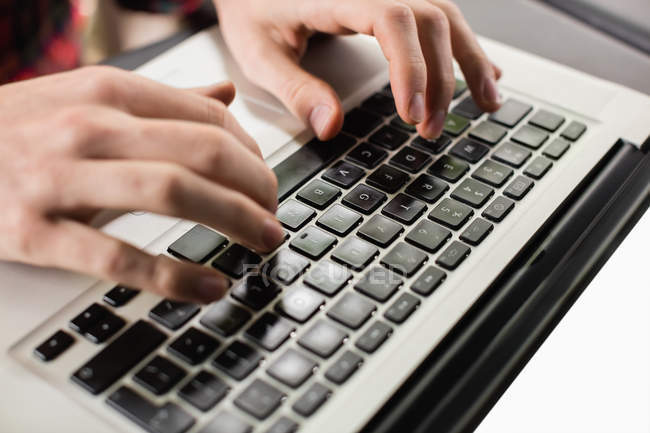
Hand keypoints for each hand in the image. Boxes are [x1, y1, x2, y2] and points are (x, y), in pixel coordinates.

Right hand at [0, 66, 284, 303]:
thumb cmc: (17, 129)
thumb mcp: (86, 98)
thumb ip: (161, 100)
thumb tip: (224, 95)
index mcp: (109, 92)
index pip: (210, 118)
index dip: (254, 154)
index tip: (266, 182)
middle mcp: (90, 127)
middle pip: (206, 152)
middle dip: (258, 187)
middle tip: (275, 215)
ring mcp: (59, 178)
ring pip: (174, 194)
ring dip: (234, 221)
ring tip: (264, 242)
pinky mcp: (32, 232)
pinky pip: (118, 257)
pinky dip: (174, 276)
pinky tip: (210, 286)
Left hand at [214, 0, 501, 139]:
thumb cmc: (252, 8)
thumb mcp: (258, 52)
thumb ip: (295, 88)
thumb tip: (331, 127)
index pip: (391, 19)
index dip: (410, 67)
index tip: (412, 115)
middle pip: (430, 18)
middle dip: (440, 79)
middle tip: (429, 131)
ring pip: (446, 14)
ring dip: (469, 62)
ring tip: (487, 105)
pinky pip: (440, 15)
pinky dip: (464, 47)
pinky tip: (484, 71)